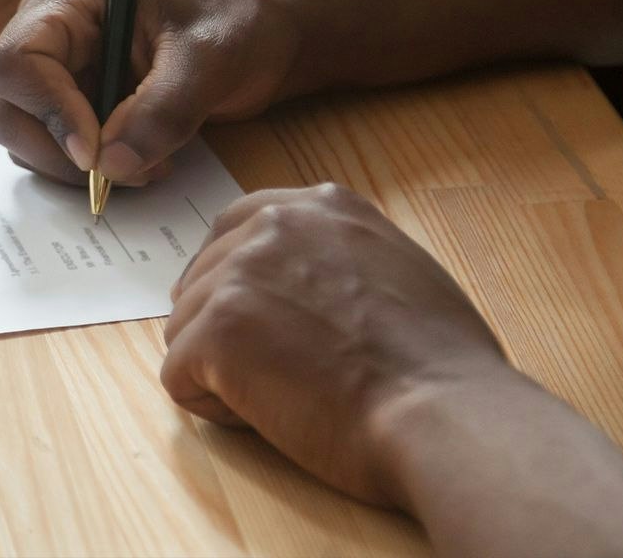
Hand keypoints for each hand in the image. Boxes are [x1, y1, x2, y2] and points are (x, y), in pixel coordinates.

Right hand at [0, 0, 301, 183]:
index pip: (18, 61)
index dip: (46, 111)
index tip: (94, 151)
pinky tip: (145, 162)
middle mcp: (56, 34)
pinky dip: (93, 170)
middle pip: (10, 107)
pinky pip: (59, 149)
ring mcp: (65, 71)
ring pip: (28, 136)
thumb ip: (161, 112)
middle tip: (119, 172)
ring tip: (149, 164)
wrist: (268, 39)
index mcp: (73, 0)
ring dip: (79, 167)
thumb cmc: (240, 26)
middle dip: (58, 150)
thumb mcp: (209, 62)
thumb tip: (110, 166)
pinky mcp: (81, 104)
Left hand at [162, 184, 504, 506]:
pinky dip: (213, 406)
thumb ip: (335, 255)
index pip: (237, 226)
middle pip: (203, 277)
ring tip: (289, 395)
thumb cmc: (439, 363)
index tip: (257, 319)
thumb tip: (296, 284)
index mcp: (320, 206)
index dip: (237, 281)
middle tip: (284, 370)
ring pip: (187, 327)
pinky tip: (270, 416)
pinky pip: (178, 375)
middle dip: (227, 328)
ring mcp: (241, 271)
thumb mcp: (395, 266)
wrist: (444, 413)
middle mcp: (274, 224)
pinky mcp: (218, 328)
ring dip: (222, 370)